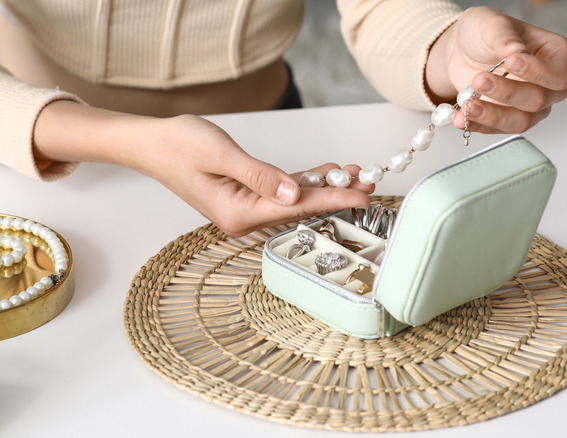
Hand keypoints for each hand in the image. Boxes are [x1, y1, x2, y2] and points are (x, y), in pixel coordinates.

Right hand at [33, 102, 372, 236]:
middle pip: (300, 207)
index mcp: (239, 213)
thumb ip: (260, 176)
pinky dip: (304, 181)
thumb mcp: (221, 155)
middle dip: (335, 193)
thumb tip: (295, 195)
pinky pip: (282, 191)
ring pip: (294, 199)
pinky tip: (326, 170)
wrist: (150, 143)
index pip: (297, 207)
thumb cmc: (179, 146)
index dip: (333, 199)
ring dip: (323, 185)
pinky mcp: (246, 195)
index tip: (362, 195)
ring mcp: (245, 208)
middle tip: (368, 180)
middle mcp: (244, 217)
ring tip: (354, 173)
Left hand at [425, 6, 566, 133]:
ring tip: (469, 106)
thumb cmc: (486, 33)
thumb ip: (505, 37)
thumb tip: (517, 51)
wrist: (463, 50)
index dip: (538, 72)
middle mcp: (550, 86)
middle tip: (480, 80)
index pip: (560, 74)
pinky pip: (498, 130)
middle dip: (507, 92)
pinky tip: (460, 118)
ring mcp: (531, 107)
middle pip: (538, 100)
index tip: (512, 62)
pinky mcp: (509, 120)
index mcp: (559, 57)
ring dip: (493, 115)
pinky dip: (478, 125)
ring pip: (520, 121)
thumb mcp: (492, 24)